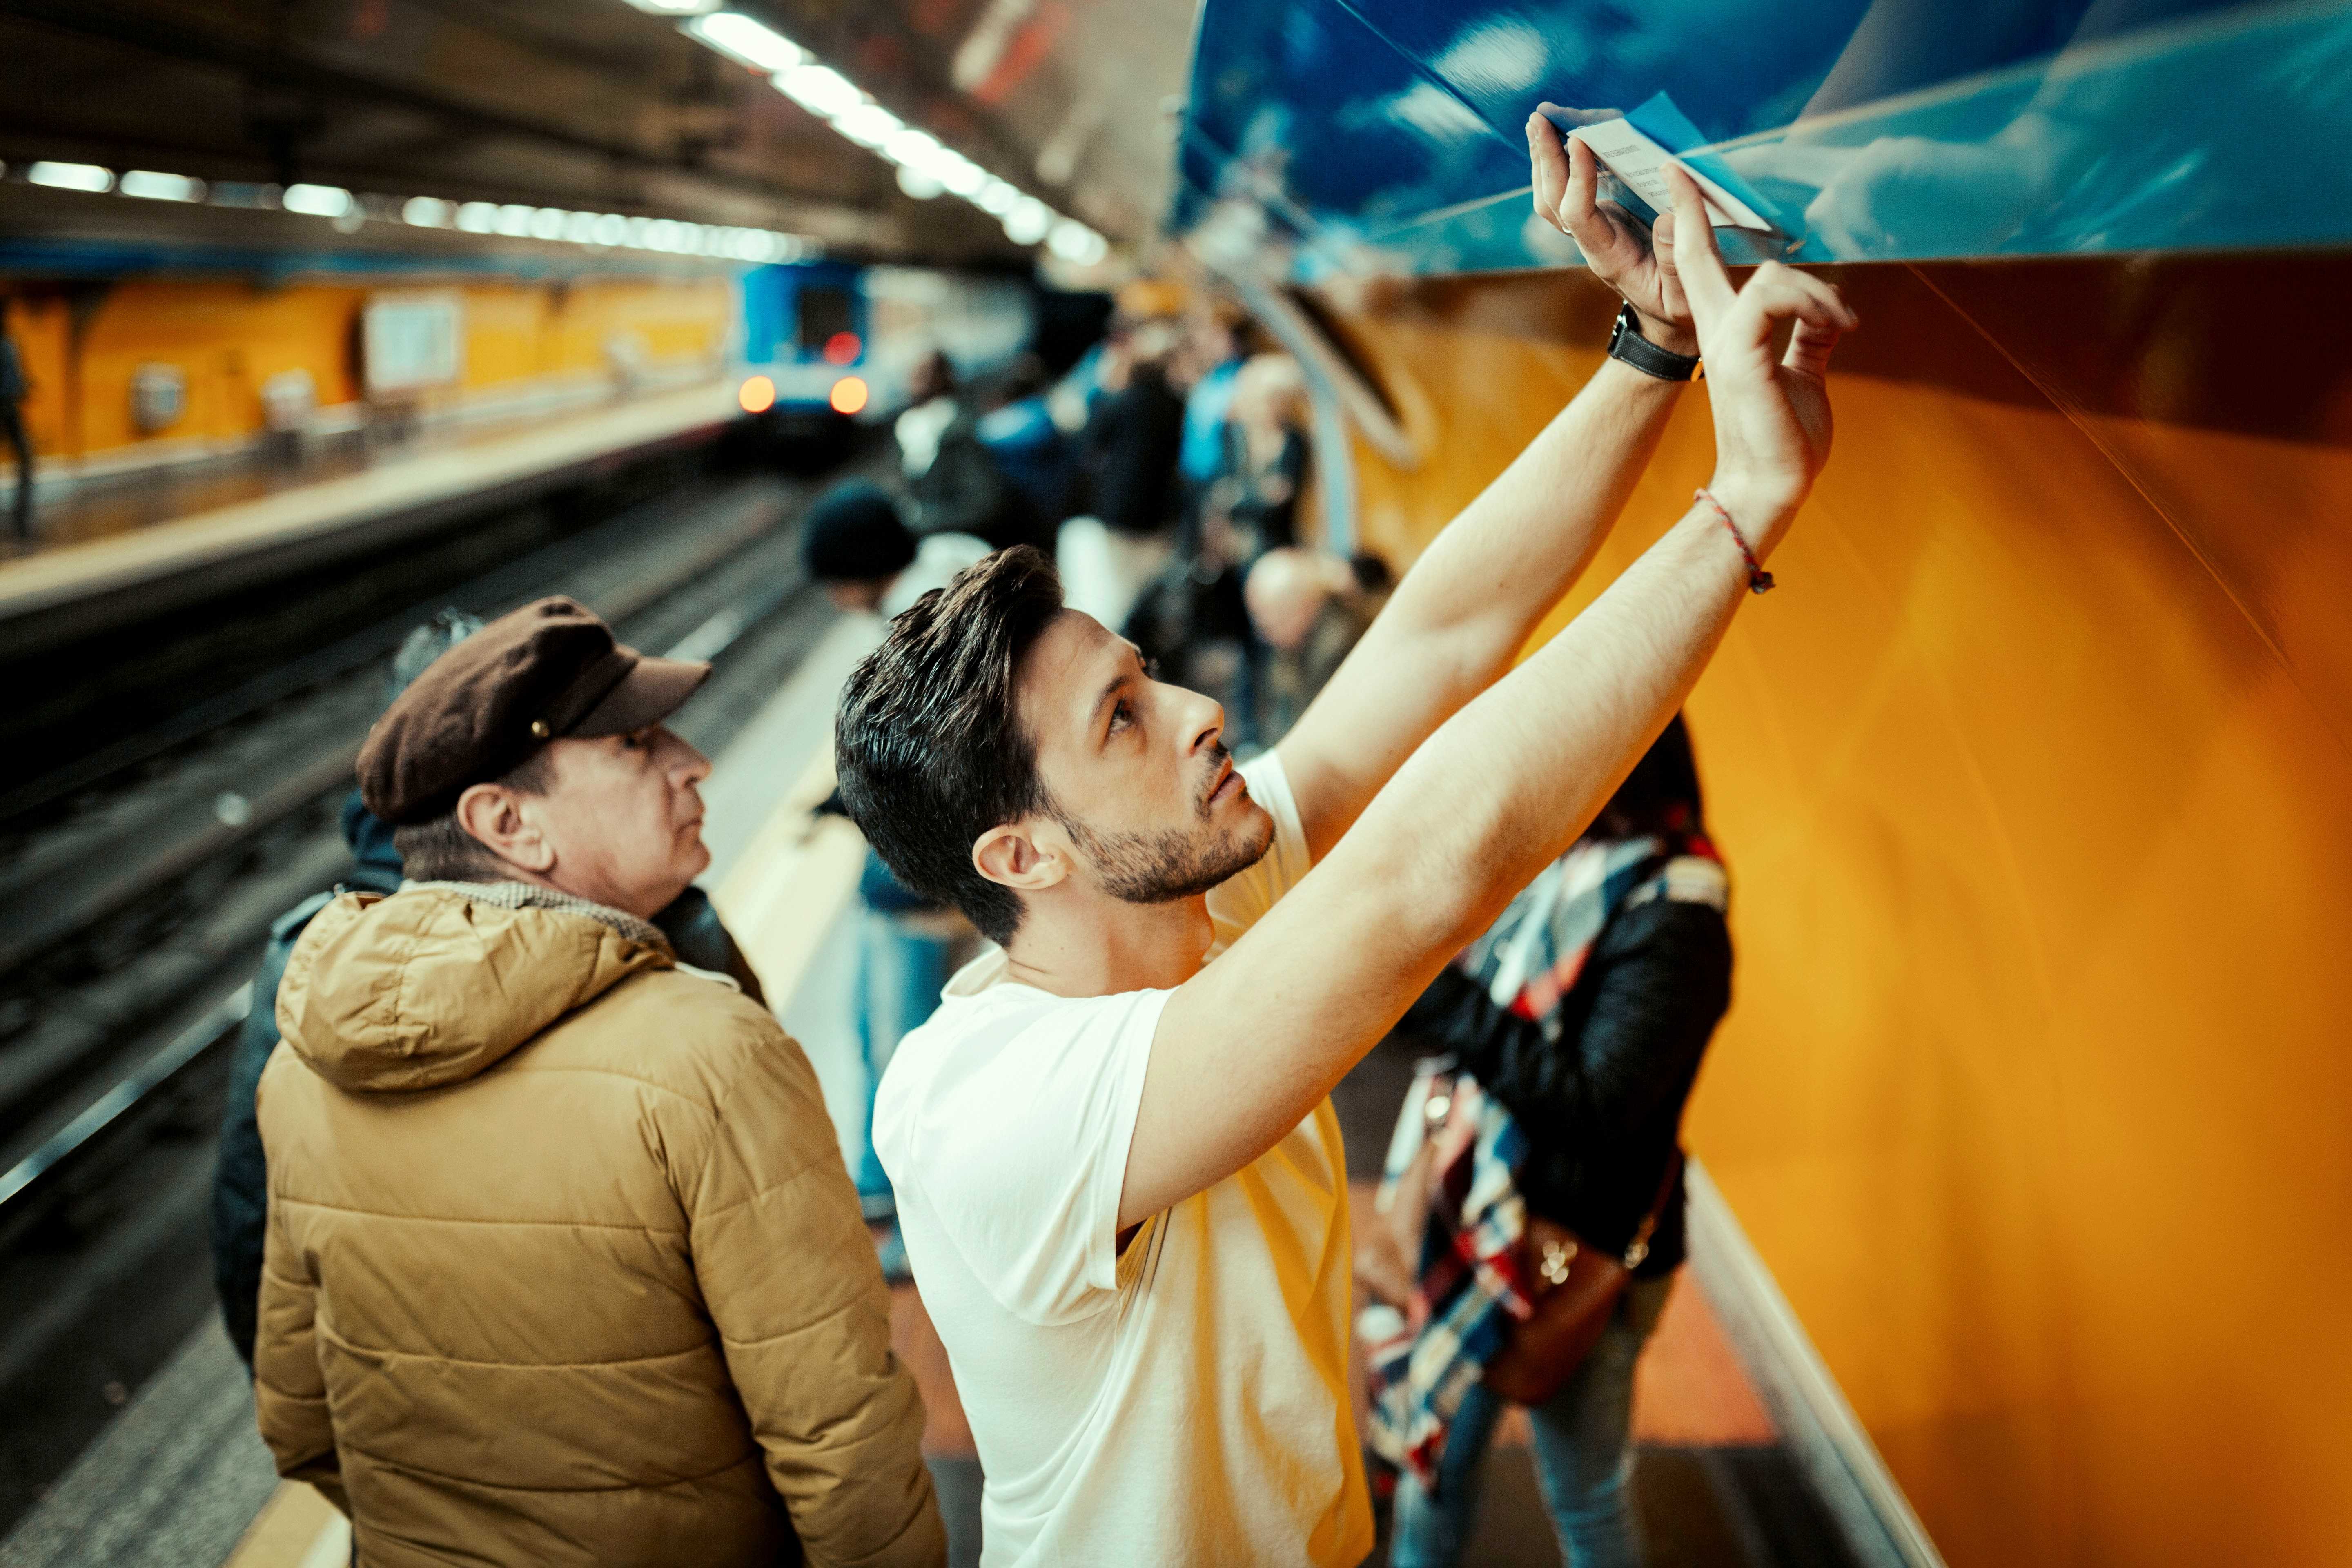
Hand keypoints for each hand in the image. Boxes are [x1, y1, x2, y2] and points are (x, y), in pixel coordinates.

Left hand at [1526, 105, 1695, 354]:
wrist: (1664, 318)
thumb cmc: (1676, 305)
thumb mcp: (1684, 292)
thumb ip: (1677, 256)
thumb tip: (1668, 214)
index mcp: (1607, 256)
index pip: (1578, 215)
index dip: (1577, 179)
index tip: (1581, 142)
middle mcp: (1590, 241)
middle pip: (1552, 200)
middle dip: (1545, 159)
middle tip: (1539, 119)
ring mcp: (1591, 229)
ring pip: (1552, 195)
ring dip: (1544, 157)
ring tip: (1541, 120)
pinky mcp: (1599, 218)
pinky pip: (1568, 190)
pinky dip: (1562, 162)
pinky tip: (1563, 134)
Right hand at [1663, 162, 1855, 538]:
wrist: (1772, 486)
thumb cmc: (1786, 440)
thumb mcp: (1804, 373)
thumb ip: (1811, 337)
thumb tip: (1831, 312)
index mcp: (1728, 334)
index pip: (1702, 268)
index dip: (1691, 224)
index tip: (1679, 182)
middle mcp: (1717, 331)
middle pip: (1694, 256)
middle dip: (1686, 210)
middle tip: (1676, 168)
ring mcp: (1725, 340)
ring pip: (1773, 274)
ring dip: (1821, 294)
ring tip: (1846, 323)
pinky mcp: (1741, 351)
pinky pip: (1779, 294)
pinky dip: (1818, 304)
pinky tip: (1841, 325)